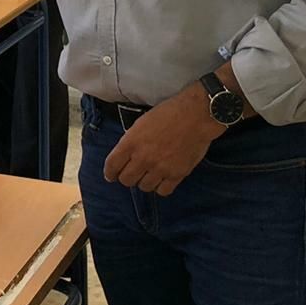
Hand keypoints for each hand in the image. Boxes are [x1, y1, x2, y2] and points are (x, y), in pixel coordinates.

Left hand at [102, 84, 223, 195]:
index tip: (111, 175)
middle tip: (133, 173)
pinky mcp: (177, 175)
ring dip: (144, 181)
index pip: (112, 165)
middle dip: (127, 177)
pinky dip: (161, 187)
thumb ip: (131, 141)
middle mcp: (143, 158)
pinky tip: (163, 179)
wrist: (195, 116)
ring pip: (144, 187)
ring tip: (150, 173)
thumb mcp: (141, 123)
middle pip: (126, 180)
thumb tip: (126, 155)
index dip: (109, 173)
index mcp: (131, 142)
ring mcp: (160, 168)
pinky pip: (163, 191)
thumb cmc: (168, 113)